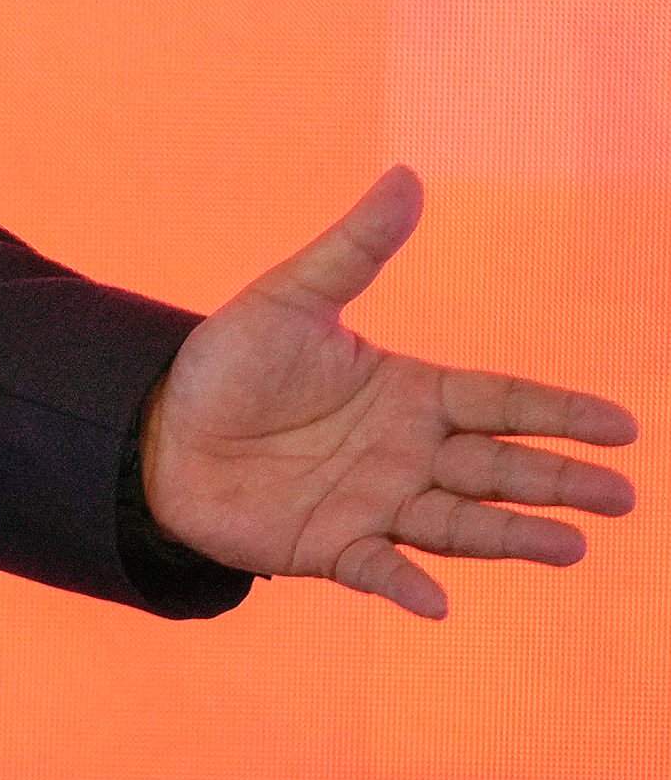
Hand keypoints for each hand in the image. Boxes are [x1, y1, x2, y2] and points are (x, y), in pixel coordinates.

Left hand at [144, 166, 637, 617]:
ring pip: (459, 523)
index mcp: (409, 393)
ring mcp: (375, 504)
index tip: (622, 427)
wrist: (156, 430)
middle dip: (559, 481)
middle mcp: (407, 454)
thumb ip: (355, 248)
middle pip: (499, 467)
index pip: (501, 402)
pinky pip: (378, 569)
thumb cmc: (229, 364)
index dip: (560, 414)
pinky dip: (407, 585)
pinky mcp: (331, 547)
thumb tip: (408, 176)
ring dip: (513, 537)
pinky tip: (438, 603)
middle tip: (623, 496)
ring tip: (572, 546)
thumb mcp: (290, 296)